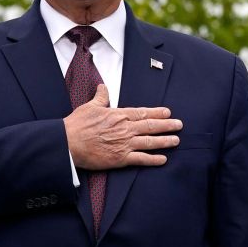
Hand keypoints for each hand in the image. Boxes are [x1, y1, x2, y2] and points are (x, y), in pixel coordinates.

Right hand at [63, 84, 181, 169]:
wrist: (68, 143)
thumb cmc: (77, 125)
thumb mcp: (90, 107)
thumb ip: (100, 97)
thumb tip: (102, 86)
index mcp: (119, 115)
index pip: (143, 113)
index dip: (157, 113)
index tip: (168, 112)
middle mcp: (125, 129)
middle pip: (151, 126)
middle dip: (167, 125)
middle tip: (179, 125)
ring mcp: (124, 144)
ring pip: (150, 142)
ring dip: (165, 141)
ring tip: (176, 140)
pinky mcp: (120, 159)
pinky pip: (141, 159)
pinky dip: (153, 159)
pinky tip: (163, 159)